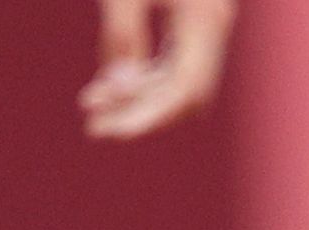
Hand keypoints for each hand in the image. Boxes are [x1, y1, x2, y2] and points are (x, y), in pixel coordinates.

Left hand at [84, 0, 235, 138]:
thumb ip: (122, 34)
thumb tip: (119, 87)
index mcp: (204, 18)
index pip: (187, 87)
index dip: (152, 117)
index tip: (114, 132)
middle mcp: (215, 26)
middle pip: (186, 93)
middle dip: (140, 114)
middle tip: (93, 127)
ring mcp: (210, 24)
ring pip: (179, 81)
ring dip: (138, 98)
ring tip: (92, 103)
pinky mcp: (198, 20)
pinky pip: (177, 63)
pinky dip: (146, 79)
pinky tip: (112, 85)